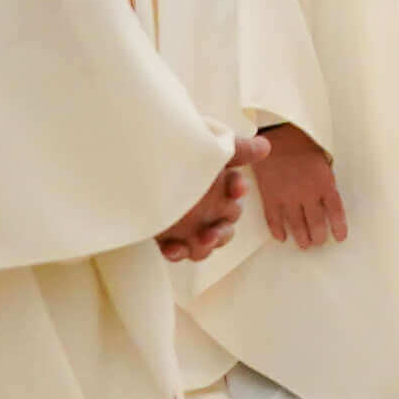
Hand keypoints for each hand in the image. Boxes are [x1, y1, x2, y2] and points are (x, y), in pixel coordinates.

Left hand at [156, 134, 270, 261]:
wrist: (133, 162)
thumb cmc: (177, 153)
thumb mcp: (207, 149)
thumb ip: (237, 149)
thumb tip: (266, 146)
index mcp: (218, 186)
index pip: (235, 190)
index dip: (237, 189)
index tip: (235, 189)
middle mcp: (207, 207)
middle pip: (225, 225)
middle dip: (221, 231)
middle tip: (211, 233)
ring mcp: (189, 223)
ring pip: (206, 242)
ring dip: (205, 246)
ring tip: (198, 242)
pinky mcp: (169, 235)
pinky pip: (178, 250)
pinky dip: (177, 252)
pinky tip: (171, 248)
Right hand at [251, 123, 346, 249]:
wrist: (276, 133)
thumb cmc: (302, 142)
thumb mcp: (323, 159)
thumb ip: (325, 180)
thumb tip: (326, 197)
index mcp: (325, 183)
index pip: (335, 211)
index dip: (338, 227)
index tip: (340, 237)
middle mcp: (307, 193)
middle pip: (316, 223)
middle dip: (318, 236)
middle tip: (318, 242)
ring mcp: (287, 197)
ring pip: (296, 225)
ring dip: (301, 238)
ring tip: (305, 245)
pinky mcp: (270, 196)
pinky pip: (274, 219)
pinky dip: (277, 230)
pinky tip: (281, 237)